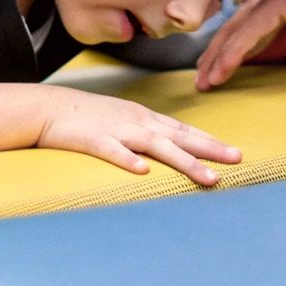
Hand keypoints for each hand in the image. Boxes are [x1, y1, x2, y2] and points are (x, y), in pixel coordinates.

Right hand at [34, 86, 239, 185]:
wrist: (48, 108)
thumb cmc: (86, 117)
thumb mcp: (122, 120)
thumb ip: (145, 133)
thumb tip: (170, 146)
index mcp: (144, 118)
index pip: (184, 131)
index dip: (210, 141)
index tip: (234, 153)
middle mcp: (136, 122)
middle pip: (179, 137)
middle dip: (210, 149)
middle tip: (237, 159)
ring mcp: (116, 130)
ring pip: (156, 146)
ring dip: (185, 162)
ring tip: (208, 178)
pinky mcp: (93, 140)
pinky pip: (113, 151)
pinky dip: (128, 160)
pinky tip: (143, 172)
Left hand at [196, 0, 285, 89]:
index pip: (244, 22)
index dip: (227, 46)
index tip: (214, 68)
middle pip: (233, 27)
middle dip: (214, 56)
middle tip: (201, 81)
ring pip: (238, 30)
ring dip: (218, 59)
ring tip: (206, 83)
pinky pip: (255, 28)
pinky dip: (236, 49)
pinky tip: (224, 67)